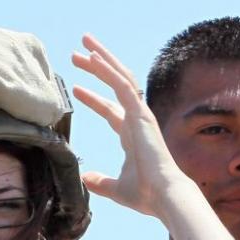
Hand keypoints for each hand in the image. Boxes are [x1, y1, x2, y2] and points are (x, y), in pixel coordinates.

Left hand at [71, 34, 192, 218]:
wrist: (164, 196)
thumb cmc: (146, 195)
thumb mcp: (116, 189)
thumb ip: (101, 183)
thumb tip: (86, 179)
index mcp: (131, 135)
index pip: (110, 110)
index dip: (93, 98)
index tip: (76, 89)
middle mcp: (136, 121)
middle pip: (116, 85)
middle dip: (98, 67)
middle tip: (79, 53)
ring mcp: (139, 115)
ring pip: (120, 77)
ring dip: (102, 59)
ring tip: (84, 43)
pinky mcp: (140, 114)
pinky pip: (122, 85)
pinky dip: (107, 70)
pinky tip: (93, 57)